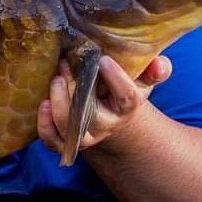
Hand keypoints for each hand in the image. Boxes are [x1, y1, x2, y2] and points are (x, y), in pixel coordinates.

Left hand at [37, 55, 170, 156]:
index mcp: (127, 106)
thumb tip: (159, 63)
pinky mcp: (65, 140)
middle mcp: (107, 124)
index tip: (103, 59)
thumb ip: (154, 69)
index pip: (127, 97)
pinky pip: (53, 141)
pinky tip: (42, 104)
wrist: (107, 112)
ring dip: (59, 106)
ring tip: (55, 80)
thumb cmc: (120, 87)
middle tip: (65, 65)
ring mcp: (86, 135)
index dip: (117, 79)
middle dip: (76, 93)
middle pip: (95, 118)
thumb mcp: (140, 77)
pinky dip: (45, 127)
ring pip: (71, 131)